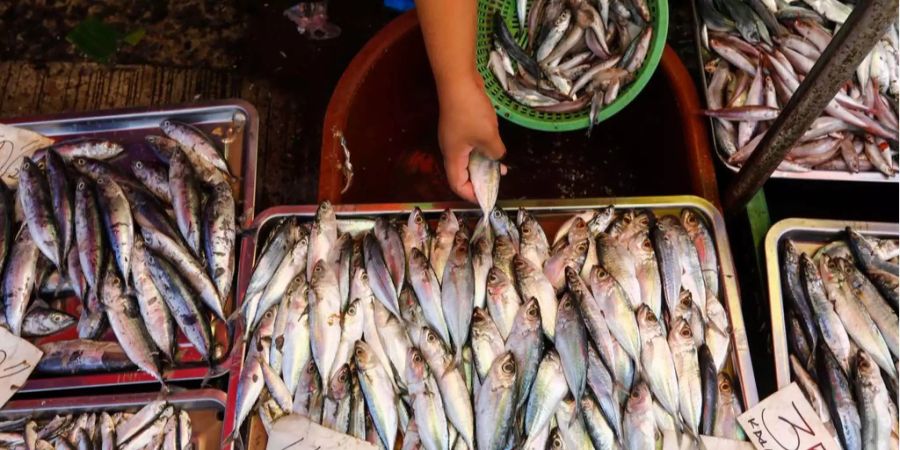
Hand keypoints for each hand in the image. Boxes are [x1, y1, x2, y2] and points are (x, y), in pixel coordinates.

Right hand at [437, 75, 507, 201]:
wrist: (458, 80)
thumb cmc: (470, 111)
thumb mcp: (488, 136)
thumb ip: (495, 153)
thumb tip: (497, 158)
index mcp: (453, 156)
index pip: (457, 184)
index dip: (471, 194)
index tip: (486, 198)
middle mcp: (451, 149)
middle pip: (462, 173)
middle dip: (480, 179)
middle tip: (498, 181)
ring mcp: (455, 137)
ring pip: (468, 158)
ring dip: (483, 163)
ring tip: (501, 166)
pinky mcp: (460, 125)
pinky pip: (471, 145)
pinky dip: (482, 150)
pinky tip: (495, 147)